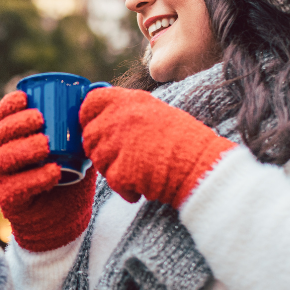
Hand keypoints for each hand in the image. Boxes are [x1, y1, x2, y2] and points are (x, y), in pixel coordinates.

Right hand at [0, 90, 96, 251]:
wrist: (66, 218)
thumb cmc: (70, 176)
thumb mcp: (77, 147)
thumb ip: (83, 124)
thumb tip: (99, 90)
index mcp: (15, 139)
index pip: (2, 117)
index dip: (9, 105)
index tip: (25, 97)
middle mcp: (4, 156)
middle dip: (16, 124)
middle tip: (39, 119)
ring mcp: (5, 179)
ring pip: (4, 159)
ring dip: (24, 149)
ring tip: (46, 145)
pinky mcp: (12, 201)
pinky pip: (17, 187)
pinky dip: (36, 178)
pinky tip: (53, 172)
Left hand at [80, 87, 235, 209]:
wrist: (202, 165)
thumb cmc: (186, 141)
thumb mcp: (156, 112)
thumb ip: (128, 113)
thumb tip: (104, 120)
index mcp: (129, 100)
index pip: (90, 102)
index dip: (88, 117)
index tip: (93, 126)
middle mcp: (119, 118)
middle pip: (89, 136)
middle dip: (101, 150)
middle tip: (122, 159)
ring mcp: (117, 144)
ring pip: (98, 160)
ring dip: (113, 170)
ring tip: (139, 171)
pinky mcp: (120, 170)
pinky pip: (112, 181)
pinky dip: (126, 189)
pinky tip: (144, 186)